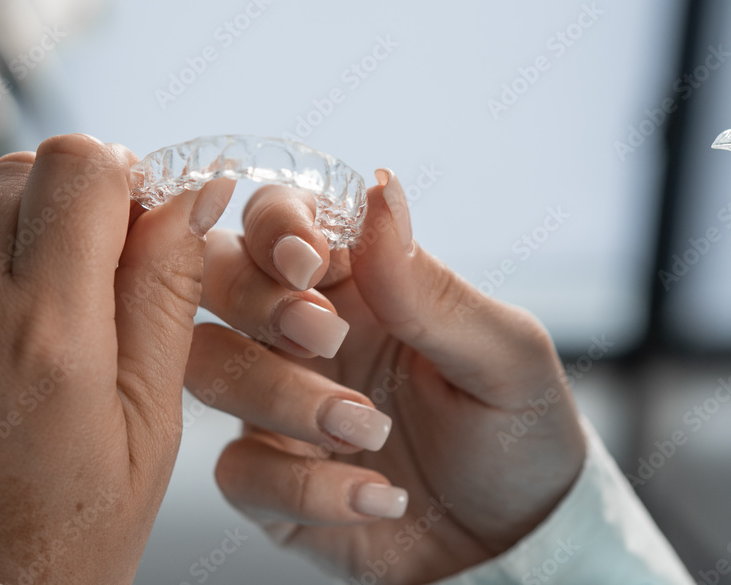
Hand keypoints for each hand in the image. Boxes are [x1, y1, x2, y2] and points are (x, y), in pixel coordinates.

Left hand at [0, 135, 233, 584]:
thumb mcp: (148, 430)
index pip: (79, 166)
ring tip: (23, 327)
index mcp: (46, 338)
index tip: (131, 223)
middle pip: (13, 173)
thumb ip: (165, 296)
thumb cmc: (62, 545)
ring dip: (0, 243)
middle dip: (63, 206)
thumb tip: (189, 195)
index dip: (119, 179)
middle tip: (86, 278)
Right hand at [185, 170, 585, 583]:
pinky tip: (378, 498)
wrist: (519, 541)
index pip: (279, 219)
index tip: (308, 260)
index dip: (275, 225)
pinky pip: (240, 471)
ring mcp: (276, 405)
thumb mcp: (503, 355)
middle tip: (326, 336)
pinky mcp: (270, 481)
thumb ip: (430, 286)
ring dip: (281, 395)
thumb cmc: (517, 433)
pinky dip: (305, 488)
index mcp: (356, 283)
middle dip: (254, 297)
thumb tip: (381, 189)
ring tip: (370, 430)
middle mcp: (300, 334)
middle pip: (217, 277)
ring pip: (211, 367)